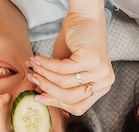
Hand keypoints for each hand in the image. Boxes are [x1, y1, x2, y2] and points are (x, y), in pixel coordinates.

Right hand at [26, 0, 113, 115]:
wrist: (84, 17)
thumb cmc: (76, 43)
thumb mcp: (68, 69)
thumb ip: (59, 86)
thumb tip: (42, 100)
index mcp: (102, 87)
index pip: (78, 107)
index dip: (56, 103)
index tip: (40, 97)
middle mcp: (105, 81)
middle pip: (71, 98)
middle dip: (47, 89)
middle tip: (33, 79)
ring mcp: (101, 72)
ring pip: (64, 83)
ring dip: (44, 75)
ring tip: (33, 68)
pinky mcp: (92, 60)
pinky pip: (62, 70)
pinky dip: (46, 65)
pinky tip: (38, 59)